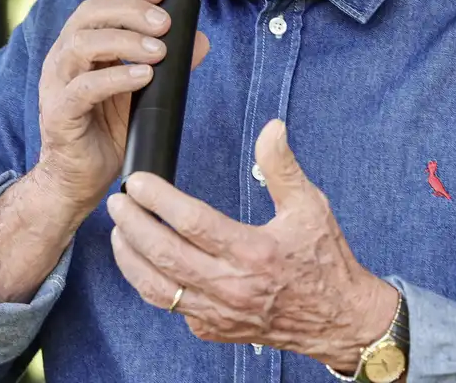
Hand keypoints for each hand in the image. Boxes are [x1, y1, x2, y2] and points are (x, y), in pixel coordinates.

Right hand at [35, 0, 209, 212]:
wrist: (79, 178)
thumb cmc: (108, 131)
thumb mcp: (144, 93)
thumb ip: (169, 66)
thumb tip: (200, 40)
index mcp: (82, 45)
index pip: (103, 4)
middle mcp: (65, 58)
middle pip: (89, 14)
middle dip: (131, 11)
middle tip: (165, 23)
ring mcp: (57, 84)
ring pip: (81, 44)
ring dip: (124, 41)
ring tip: (158, 52)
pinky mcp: (59, 113)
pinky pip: (83, 89)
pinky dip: (116, 78)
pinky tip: (143, 78)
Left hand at [106, 119, 396, 370]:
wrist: (338, 320)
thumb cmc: (324, 261)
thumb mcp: (310, 207)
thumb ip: (283, 167)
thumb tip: (271, 127)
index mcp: (254, 252)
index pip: (192, 222)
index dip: (159, 199)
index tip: (138, 181)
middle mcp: (232, 286)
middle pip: (164, 255)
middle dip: (132, 225)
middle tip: (118, 201)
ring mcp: (218, 312)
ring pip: (157, 287)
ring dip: (130, 259)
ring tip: (118, 232)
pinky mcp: (212, 328)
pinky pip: (169, 306)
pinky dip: (149, 283)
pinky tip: (142, 262)